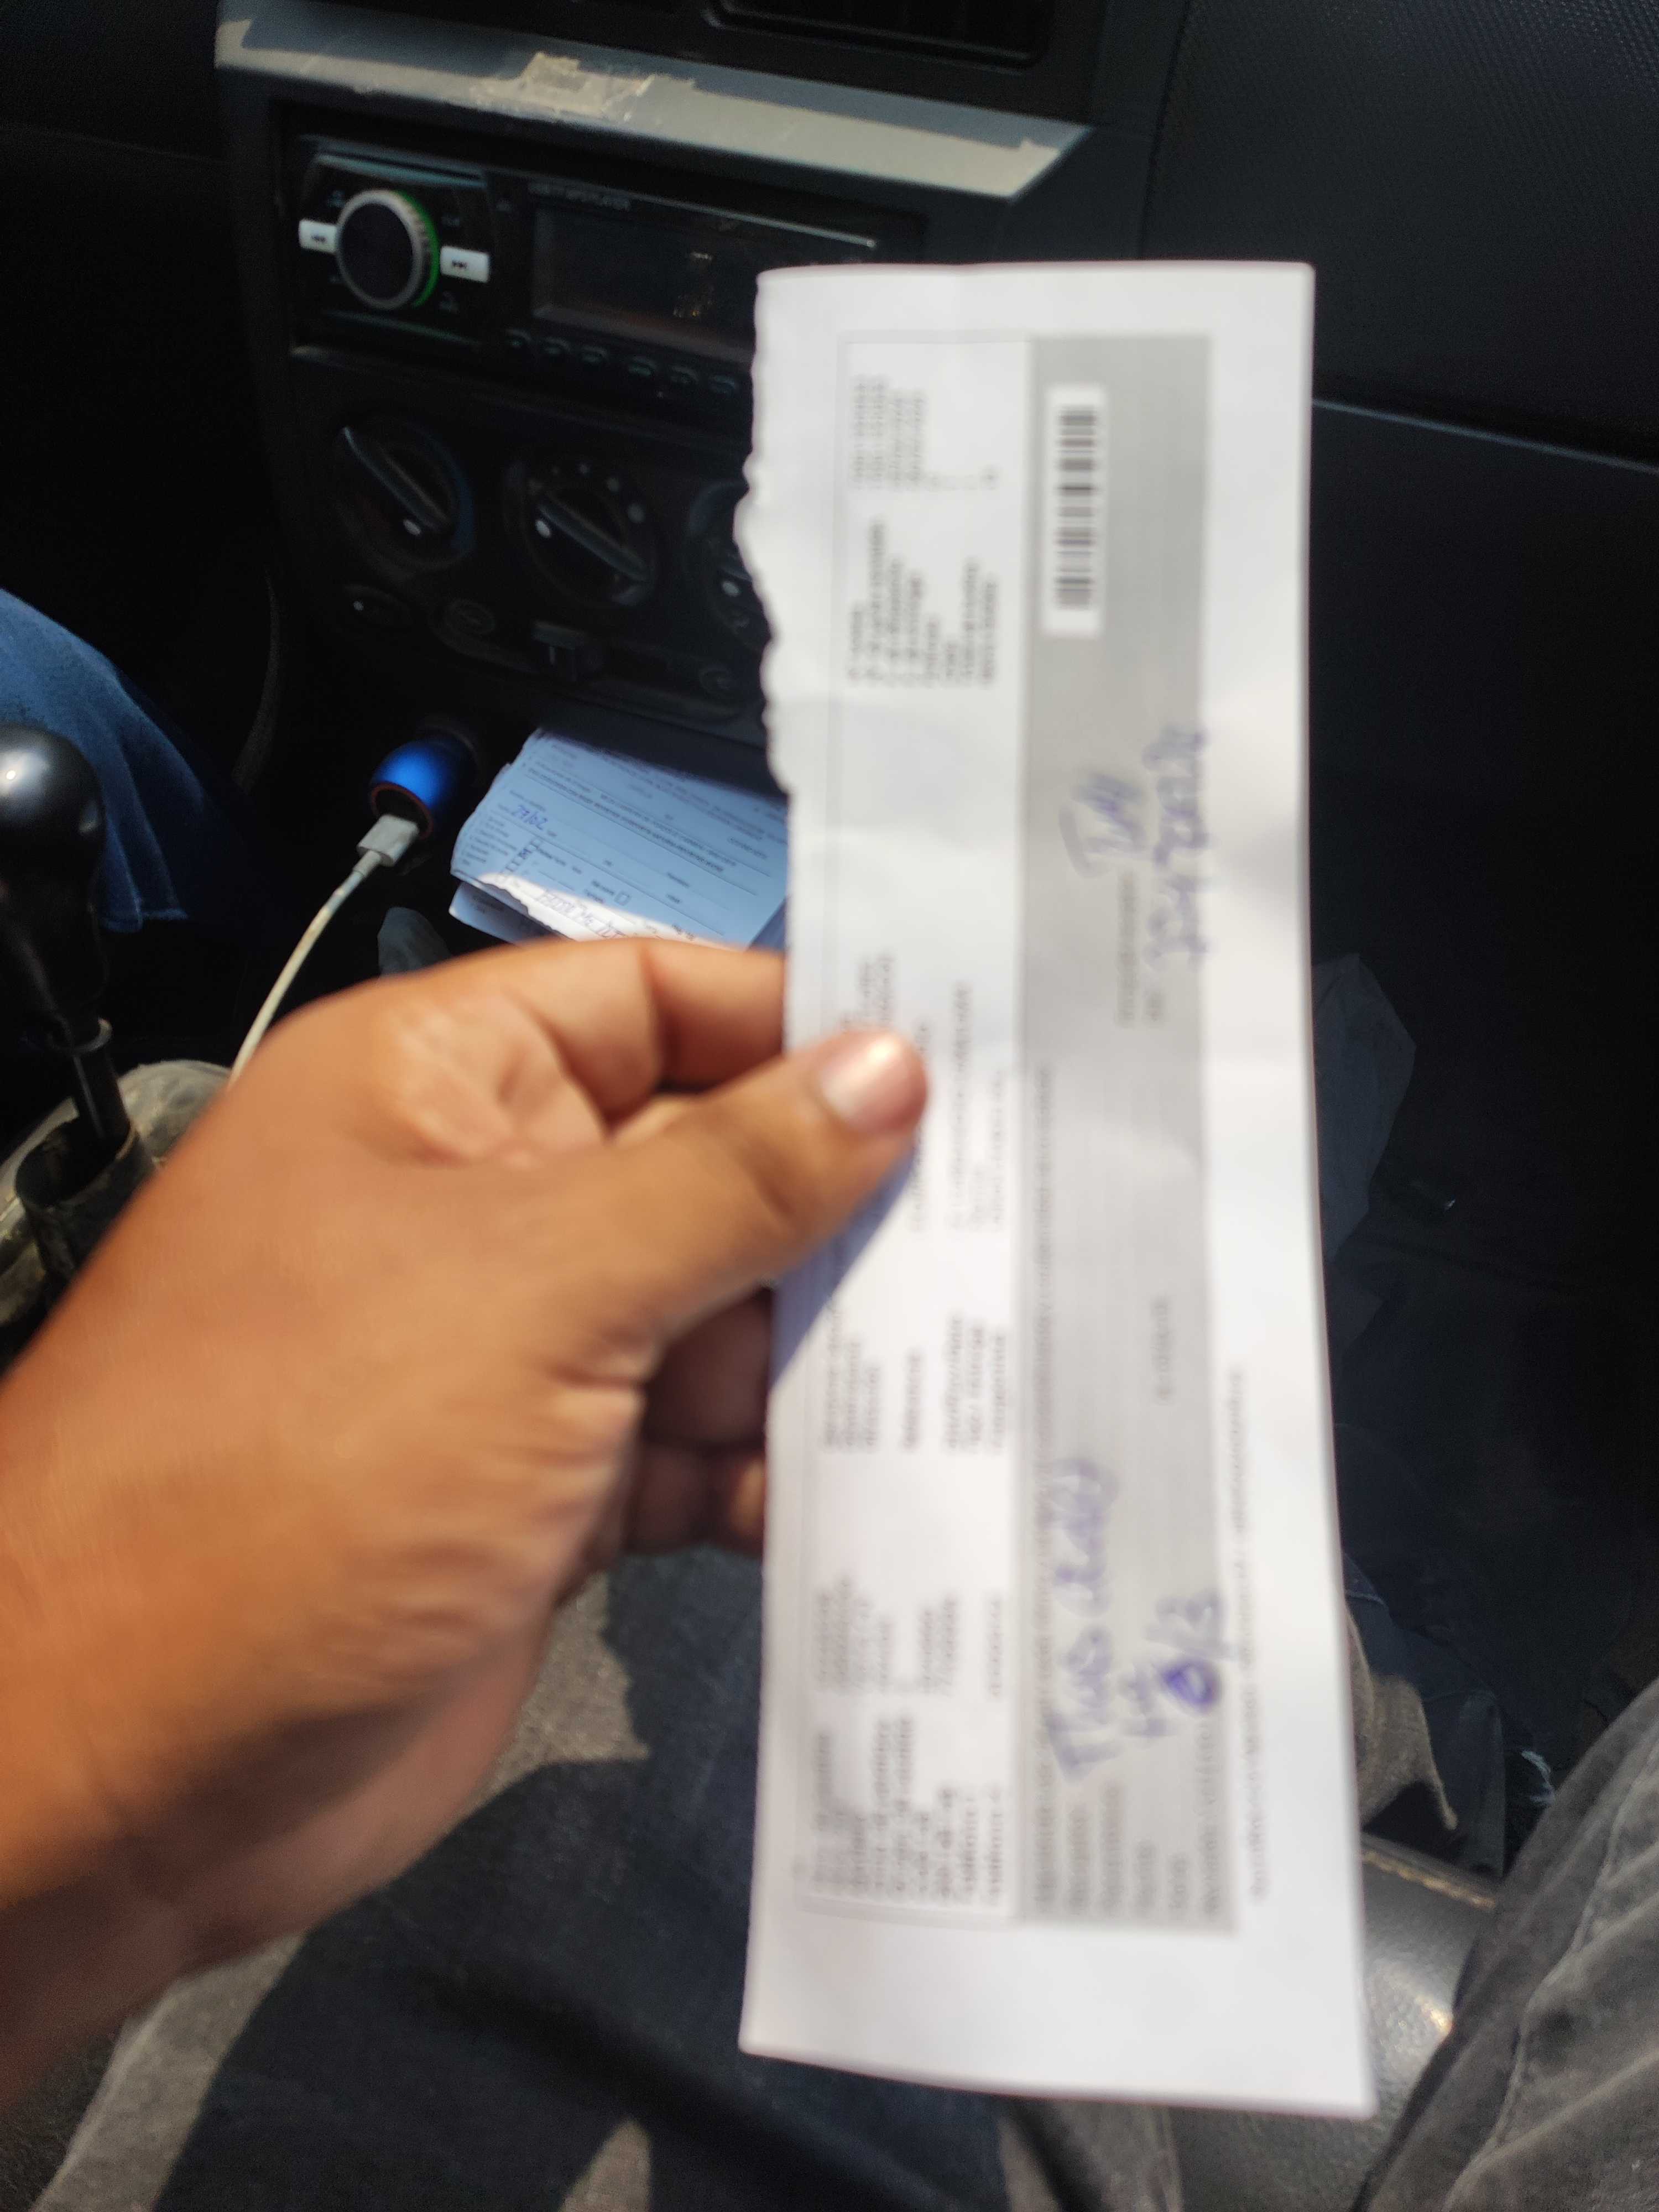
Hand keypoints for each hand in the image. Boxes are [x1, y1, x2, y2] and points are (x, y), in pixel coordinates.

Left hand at [0, 939, 924, 2094]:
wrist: (132, 1768)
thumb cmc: (305, 1467)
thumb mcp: (534, 1288)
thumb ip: (727, 1178)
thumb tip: (890, 1066)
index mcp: (444, 1090)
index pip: (654, 999)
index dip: (804, 1025)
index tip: (973, 1067)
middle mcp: (485, 1203)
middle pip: (706, 1163)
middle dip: (842, 1207)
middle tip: (1024, 1232)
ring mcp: (517, 1358)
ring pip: (715, 1318)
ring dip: (825, 1353)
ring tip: (987, 1365)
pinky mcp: (548, 1495)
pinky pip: (693, 1450)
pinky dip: (773, 1472)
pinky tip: (888, 1492)